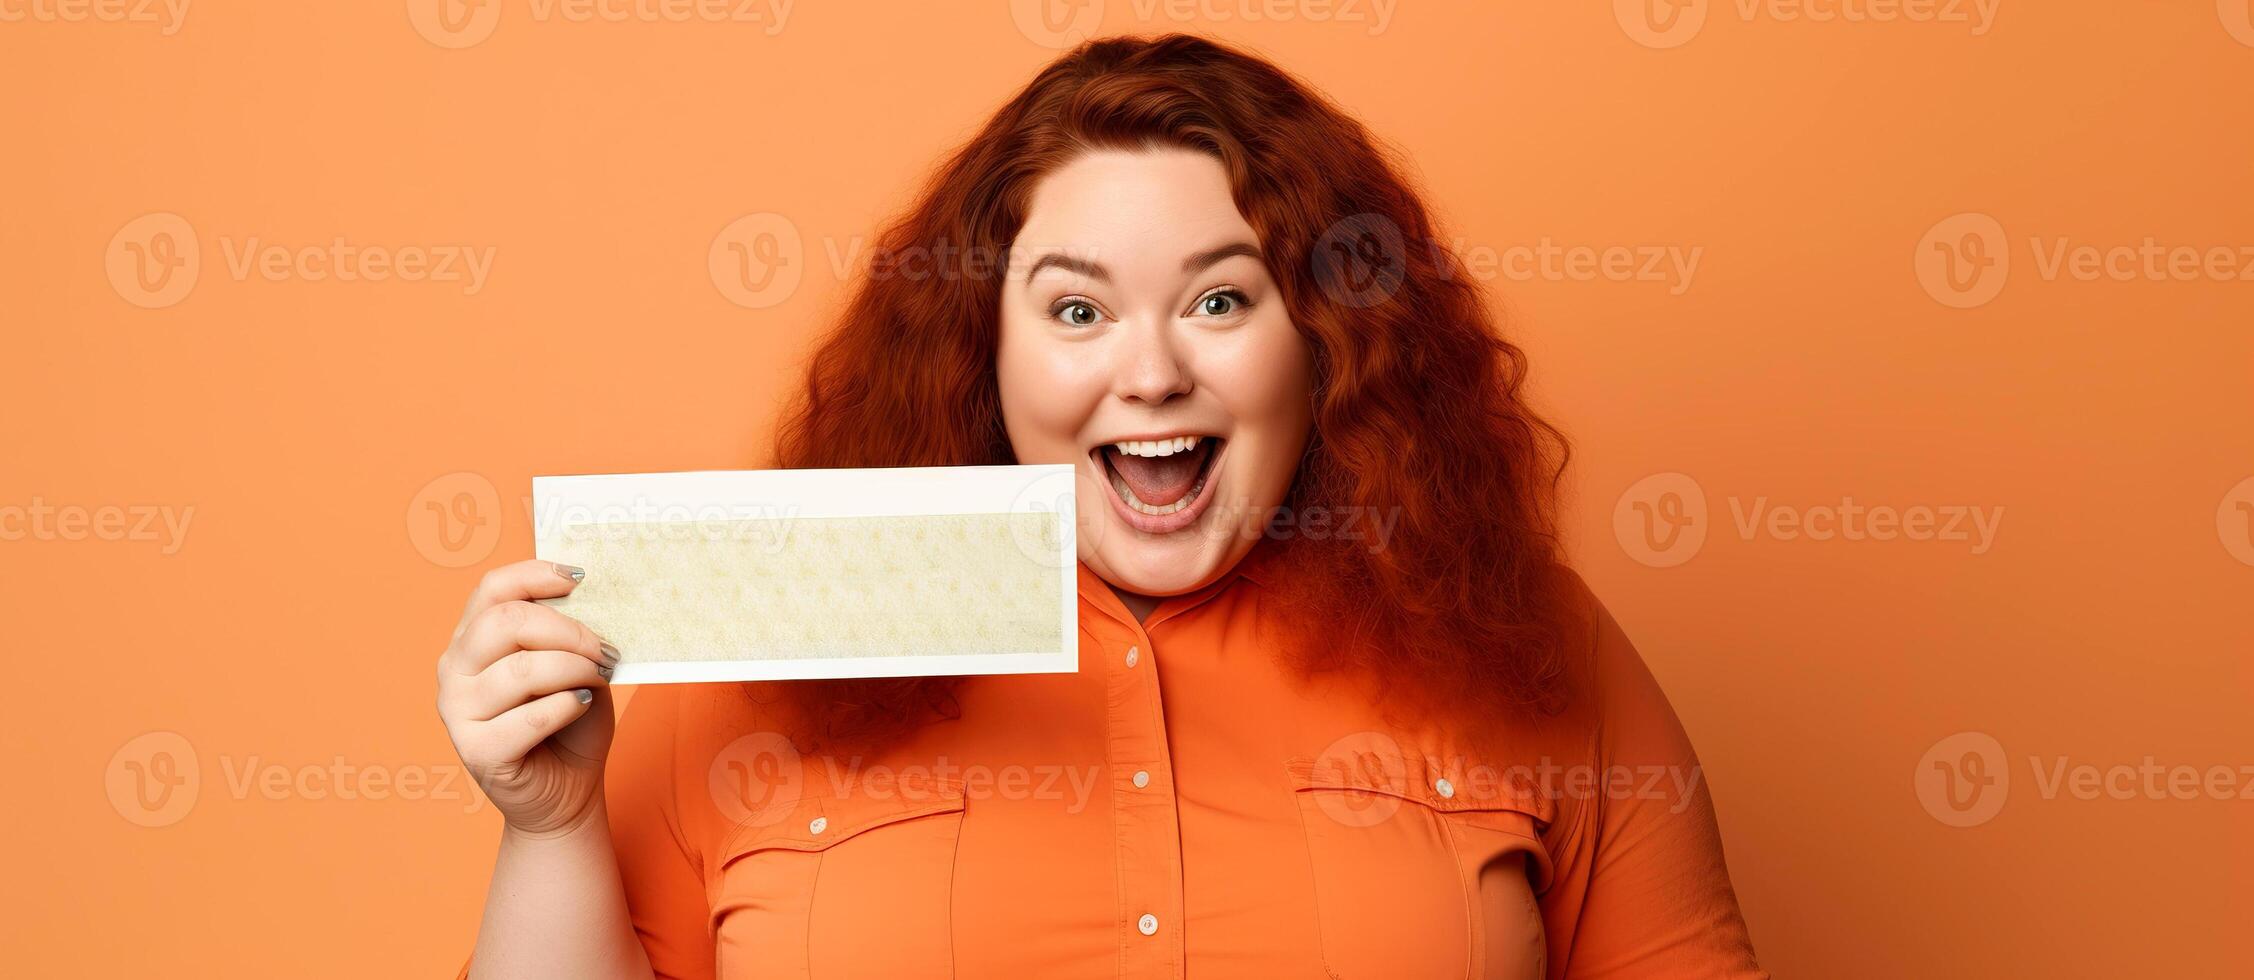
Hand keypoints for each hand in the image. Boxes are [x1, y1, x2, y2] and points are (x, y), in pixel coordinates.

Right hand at [436, 560, 619, 838]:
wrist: (566, 790)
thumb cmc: (569, 719)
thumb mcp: (574, 664)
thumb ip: (570, 633)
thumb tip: (593, 598)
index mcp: (472, 638)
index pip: (493, 588)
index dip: (537, 574)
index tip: (583, 579)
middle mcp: (454, 668)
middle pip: (504, 622)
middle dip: (567, 630)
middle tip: (603, 649)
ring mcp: (457, 710)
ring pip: (520, 670)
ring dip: (574, 669)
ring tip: (599, 678)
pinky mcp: (475, 751)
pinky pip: (529, 717)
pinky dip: (566, 706)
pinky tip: (581, 705)